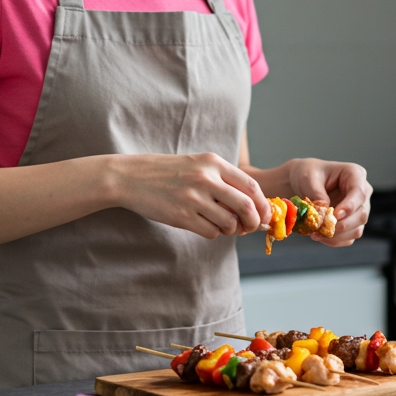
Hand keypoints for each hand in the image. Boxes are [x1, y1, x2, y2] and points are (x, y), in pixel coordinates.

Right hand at [111, 153, 269, 238]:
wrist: (131, 177)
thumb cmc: (167, 172)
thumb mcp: (197, 164)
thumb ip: (223, 180)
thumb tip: (252, 205)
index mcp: (213, 162)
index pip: (251, 186)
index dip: (262, 205)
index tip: (264, 215)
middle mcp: (206, 178)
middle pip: (245, 206)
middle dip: (254, 222)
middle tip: (250, 227)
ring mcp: (193, 198)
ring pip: (229, 223)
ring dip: (231, 229)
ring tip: (222, 225)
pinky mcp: (181, 216)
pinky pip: (210, 232)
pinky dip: (213, 233)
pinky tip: (204, 226)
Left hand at [283, 158, 371, 246]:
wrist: (302, 183)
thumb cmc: (308, 174)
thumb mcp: (308, 178)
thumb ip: (317, 193)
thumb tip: (324, 211)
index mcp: (355, 174)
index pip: (359, 193)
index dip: (349, 206)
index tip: (336, 215)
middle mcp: (362, 193)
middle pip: (361, 214)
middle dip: (342, 225)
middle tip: (322, 228)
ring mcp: (358, 210)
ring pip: (357, 229)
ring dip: (337, 235)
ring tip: (316, 233)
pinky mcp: (352, 224)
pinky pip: (348, 238)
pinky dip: (334, 240)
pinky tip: (319, 236)